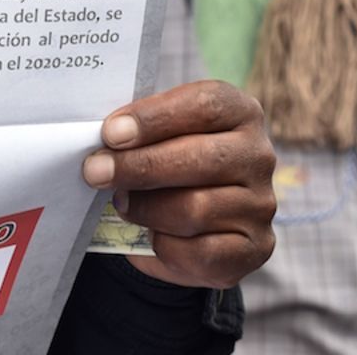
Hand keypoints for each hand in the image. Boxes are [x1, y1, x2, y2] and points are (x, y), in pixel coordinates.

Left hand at [82, 80, 275, 288]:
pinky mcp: (255, 247)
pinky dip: (166, 246)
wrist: (191, 223)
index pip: (204, 105)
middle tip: (95, 172)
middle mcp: (258, 156)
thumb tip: (101, 144)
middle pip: (199, 157)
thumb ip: (137, 133)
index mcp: (239, 112)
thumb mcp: (156, 137)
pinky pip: (201, 251)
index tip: (111, 134)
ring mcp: (261, 204)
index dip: (153, 118)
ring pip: (196, 208)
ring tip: (121, 203)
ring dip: (147, 208)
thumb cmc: (167, 164)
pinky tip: (152, 235)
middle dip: (138, 166)